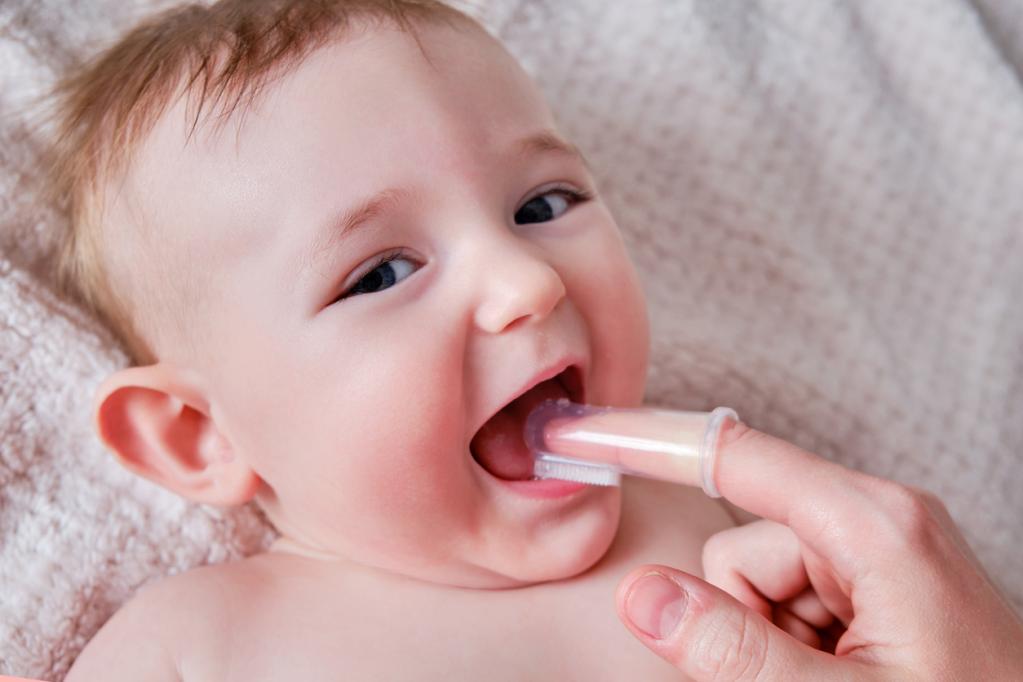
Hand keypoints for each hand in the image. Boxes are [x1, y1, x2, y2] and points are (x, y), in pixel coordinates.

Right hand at [614, 419, 1022, 679]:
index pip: (734, 460)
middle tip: (798, 681)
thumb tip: (643, 595)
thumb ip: (734, 651)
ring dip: (771, 645)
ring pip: (761, 586)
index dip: (650, 443)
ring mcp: (883, 557)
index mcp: (876, 525)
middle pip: (742, 546)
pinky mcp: (883, 590)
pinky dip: (797, 651)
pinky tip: (847, 681)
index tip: (589, 432)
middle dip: (745, 620)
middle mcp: (879, 523)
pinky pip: (794, 605)